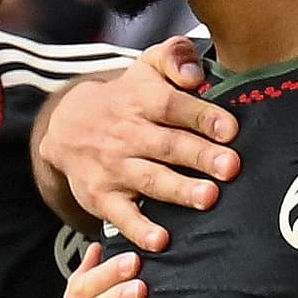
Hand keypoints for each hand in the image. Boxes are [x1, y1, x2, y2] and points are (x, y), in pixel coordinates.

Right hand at [36, 39, 238, 252]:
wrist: (67, 126)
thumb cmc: (126, 98)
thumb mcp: (146, 66)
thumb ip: (174, 56)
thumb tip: (196, 72)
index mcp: (142, 101)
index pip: (172, 106)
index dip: (201, 116)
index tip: (229, 129)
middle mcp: (128, 134)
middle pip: (167, 145)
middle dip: (199, 156)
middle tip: (230, 167)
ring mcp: (114, 168)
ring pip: (150, 180)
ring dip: (179, 190)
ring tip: (208, 198)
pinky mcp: (102, 198)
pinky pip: (121, 216)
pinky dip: (139, 229)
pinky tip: (160, 240)